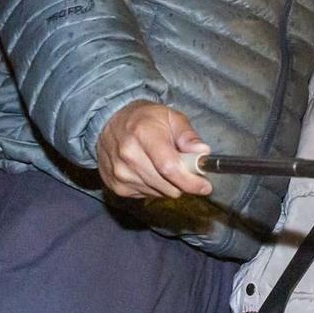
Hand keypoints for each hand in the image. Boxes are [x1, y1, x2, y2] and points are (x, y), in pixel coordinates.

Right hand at [96, 101, 211, 199]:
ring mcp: (120, 174)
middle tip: (186, 169)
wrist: (109, 122)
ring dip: (169, 185)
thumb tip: (203, 152)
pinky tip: (150, 171)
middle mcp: (128, 156)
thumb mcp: (171, 117)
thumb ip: (188, 135)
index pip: (169, 167)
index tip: (205, 186)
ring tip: (164, 166)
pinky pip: (147, 195)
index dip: (190, 180)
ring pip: (160, 193)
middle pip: (167, 185)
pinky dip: (155, 187)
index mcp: (143, 134)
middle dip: (184, 182)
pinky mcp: (116, 186)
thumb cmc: (145, 119)